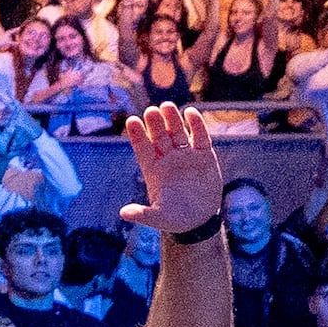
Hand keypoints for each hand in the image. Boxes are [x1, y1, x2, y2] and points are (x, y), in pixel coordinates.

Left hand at [125, 99, 225, 233]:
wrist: (199, 220)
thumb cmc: (174, 218)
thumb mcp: (158, 218)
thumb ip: (142, 214)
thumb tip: (123, 214)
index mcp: (153, 170)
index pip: (142, 148)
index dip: (137, 135)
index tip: (132, 121)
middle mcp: (167, 159)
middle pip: (159, 136)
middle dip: (155, 124)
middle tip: (151, 111)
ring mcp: (185, 155)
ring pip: (177, 132)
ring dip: (173, 119)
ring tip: (167, 106)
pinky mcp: (204, 155)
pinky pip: (200, 137)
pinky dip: (196, 125)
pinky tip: (191, 113)